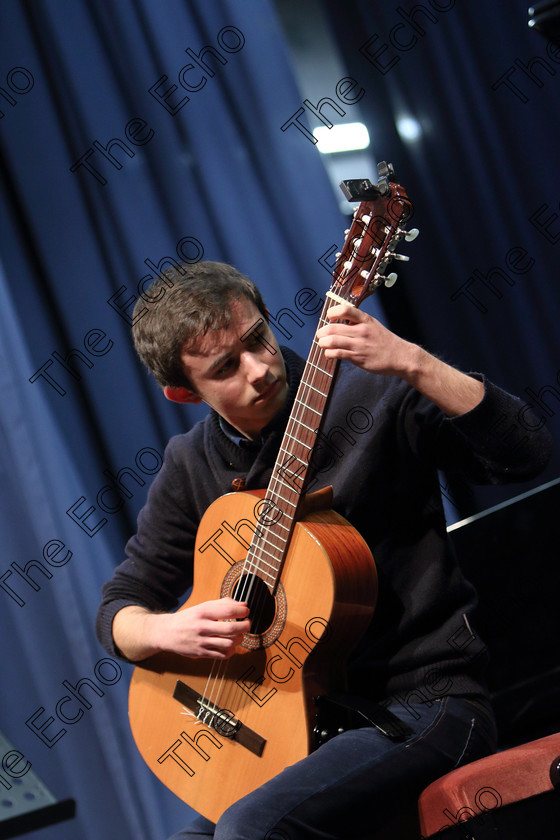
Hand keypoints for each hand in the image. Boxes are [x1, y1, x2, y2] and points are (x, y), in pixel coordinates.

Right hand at [153, 598, 250, 658]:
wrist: (166, 632)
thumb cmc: (187, 618)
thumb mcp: (202, 606)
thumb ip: (223, 604)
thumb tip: (242, 604)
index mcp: (202, 612)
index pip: (228, 610)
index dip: (241, 611)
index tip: (246, 611)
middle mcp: (202, 627)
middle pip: (230, 628)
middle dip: (244, 626)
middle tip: (247, 623)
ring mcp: (201, 642)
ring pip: (228, 643)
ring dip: (239, 639)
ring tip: (239, 635)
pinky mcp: (201, 653)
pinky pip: (221, 655)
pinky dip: (231, 651)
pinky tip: (231, 646)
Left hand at [316, 304, 483, 415]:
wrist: (400, 356)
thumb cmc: (385, 341)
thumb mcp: (373, 325)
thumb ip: (357, 322)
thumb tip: (338, 322)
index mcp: (365, 320)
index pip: (345, 309)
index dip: (332, 312)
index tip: (329, 318)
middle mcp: (361, 331)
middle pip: (333, 327)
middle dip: (322, 332)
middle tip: (320, 335)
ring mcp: (359, 345)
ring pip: (332, 341)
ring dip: (323, 343)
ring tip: (323, 344)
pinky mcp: (358, 358)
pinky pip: (337, 354)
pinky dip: (329, 354)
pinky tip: (329, 354)